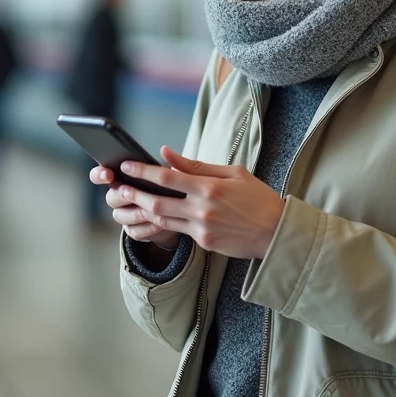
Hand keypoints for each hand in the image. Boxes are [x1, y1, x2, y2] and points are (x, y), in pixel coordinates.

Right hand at [89, 165, 180, 248]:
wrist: (182, 214)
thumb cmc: (174, 187)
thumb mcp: (176, 173)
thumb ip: (171, 162)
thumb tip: (164, 150)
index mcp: (123, 178)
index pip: (100, 174)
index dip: (99, 174)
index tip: (108, 174)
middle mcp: (120, 196)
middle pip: (110, 197)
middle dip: (120, 195)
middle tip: (130, 192)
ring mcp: (125, 214)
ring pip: (120, 216)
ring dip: (135, 213)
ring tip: (150, 210)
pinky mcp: (134, 230)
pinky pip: (134, 231)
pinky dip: (146, 228)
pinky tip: (159, 224)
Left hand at [114, 147, 284, 259]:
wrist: (276, 232)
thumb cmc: (257, 197)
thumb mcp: (232, 173)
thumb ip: (196, 165)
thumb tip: (166, 153)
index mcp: (210, 187)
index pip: (167, 177)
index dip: (142, 171)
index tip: (126, 165)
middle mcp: (202, 209)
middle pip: (157, 202)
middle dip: (135, 194)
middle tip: (119, 187)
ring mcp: (202, 229)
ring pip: (163, 219)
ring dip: (144, 210)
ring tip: (130, 200)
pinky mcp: (204, 243)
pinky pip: (178, 231)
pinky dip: (164, 222)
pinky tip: (154, 214)